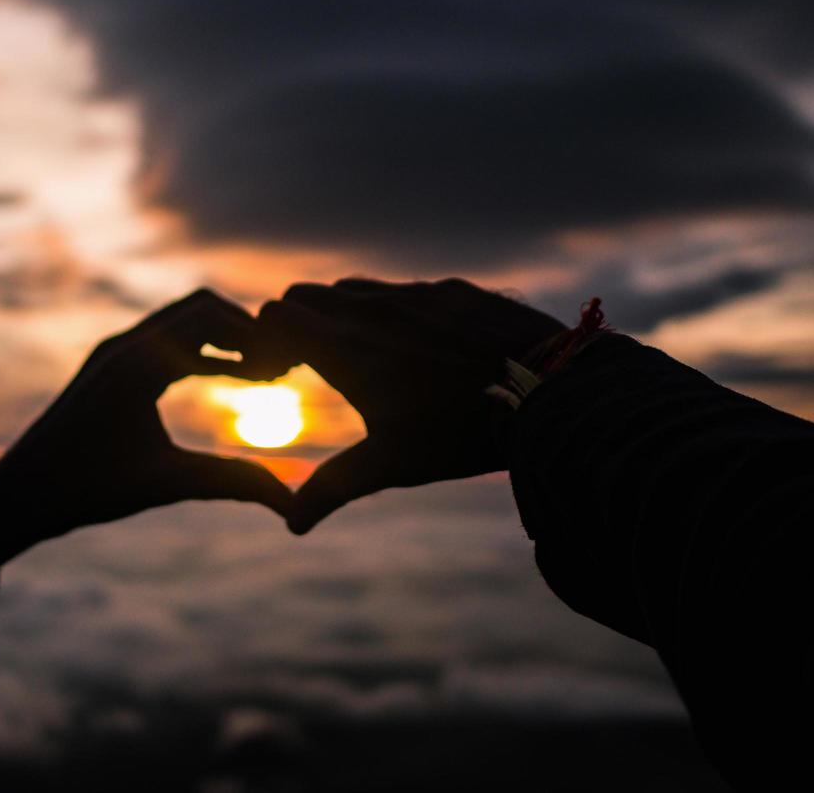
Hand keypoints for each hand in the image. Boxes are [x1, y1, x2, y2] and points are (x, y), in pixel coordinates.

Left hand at [0, 288, 292, 558]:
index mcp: (136, 362)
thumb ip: (231, 483)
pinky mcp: (109, 366)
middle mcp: (124, 345)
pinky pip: (165, 340)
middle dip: (245, 331)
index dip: (256, 336)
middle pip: (200, 308)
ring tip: (264, 373)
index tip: (289, 368)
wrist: (18, 494)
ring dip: (223, 339)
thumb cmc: (84, 490)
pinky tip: (227, 379)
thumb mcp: (164, 484)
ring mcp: (113, 353)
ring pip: (182, 322)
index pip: (209, 317)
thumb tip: (291, 504)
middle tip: (282, 367)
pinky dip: (200, 351)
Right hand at [254, 278, 565, 533]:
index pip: (276, 316)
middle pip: (305, 296)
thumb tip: (291, 524)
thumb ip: (333, 487)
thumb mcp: (391, 464)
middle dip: (296, 325)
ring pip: (354, 290)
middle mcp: (372, 309)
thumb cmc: (460, 432)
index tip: (279, 374)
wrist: (548, 391)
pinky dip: (393, 313)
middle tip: (309, 366)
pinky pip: (404, 292)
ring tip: (365, 358)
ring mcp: (414, 294)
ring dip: (342, 316)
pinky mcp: (452, 291)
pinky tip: (421, 351)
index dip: (266, 342)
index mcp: (345, 346)